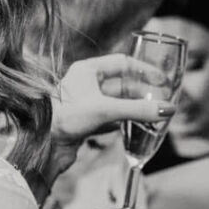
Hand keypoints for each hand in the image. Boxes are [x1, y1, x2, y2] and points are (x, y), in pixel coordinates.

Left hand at [51, 54, 172, 143]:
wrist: (41, 145)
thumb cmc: (65, 118)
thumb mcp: (105, 110)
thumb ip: (138, 110)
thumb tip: (167, 110)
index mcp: (87, 70)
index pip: (123, 63)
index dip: (144, 70)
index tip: (162, 81)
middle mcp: (85, 84)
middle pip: (122, 84)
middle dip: (143, 92)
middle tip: (162, 101)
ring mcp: (85, 104)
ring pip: (117, 103)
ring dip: (135, 108)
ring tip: (154, 115)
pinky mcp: (84, 123)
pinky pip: (111, 118)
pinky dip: (125, 122)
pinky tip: (138, 128)